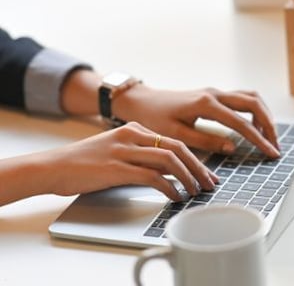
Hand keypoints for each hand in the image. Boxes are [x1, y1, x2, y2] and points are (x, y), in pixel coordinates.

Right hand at [37, 122, 217, 200]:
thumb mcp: (118, 151)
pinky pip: (152, 176)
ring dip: (187, 177)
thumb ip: (143, 156)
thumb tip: (171, 171)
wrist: (51, 166)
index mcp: (135, 129)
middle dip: (198, 167)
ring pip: (169, 159)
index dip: (195, 158)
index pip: (175, 141)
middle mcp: (132, 135)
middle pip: (178, 147)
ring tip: (195, 192)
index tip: (207, 173)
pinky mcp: (116, 168)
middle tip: (210, 183)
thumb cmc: (84, 163)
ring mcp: (124, 150)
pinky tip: (175, 196)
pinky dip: (169, 187)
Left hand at [113, 86, 280, 157]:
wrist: (142, 101)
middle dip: (269, 125)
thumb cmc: (154, 119)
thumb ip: (206, 141)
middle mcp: (215, 93)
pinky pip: (243, 98)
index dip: (259, 139)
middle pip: (254, 103)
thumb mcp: (177, 135)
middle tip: (275, 145)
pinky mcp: (215, 94)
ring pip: (251, 98)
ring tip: (268, 136)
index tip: (271, 152)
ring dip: (264, 115)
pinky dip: (254, 111)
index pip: (242, 123)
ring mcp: (216, 91)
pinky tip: (254, 126)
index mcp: (206, 104)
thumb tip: (233, 147)